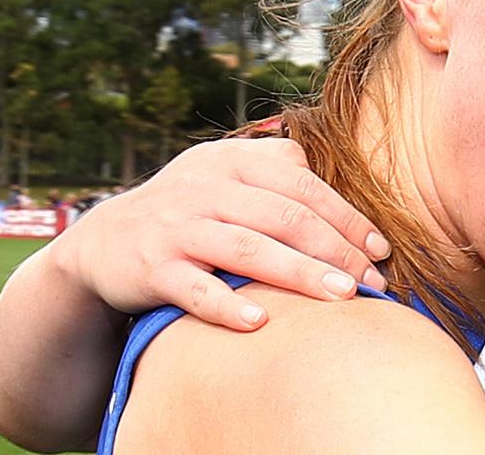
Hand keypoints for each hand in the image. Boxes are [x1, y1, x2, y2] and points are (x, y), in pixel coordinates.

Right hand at [53, 138, 389, 330]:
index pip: (304, 187)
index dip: (347, 217)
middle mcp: (206, 188)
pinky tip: (260, 322)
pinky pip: (194, 288)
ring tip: (342, 297)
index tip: (381, 249)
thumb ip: (277, 167)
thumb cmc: (189, 209)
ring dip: (300, 273)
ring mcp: (178, 227)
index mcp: (233, 162)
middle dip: (336, 250)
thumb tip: (340, 182)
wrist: (103, 242)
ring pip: (249, 248)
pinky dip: (226, 304)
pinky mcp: (152, 267)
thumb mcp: (225, 173)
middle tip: (372, 281)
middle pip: (285, 216)